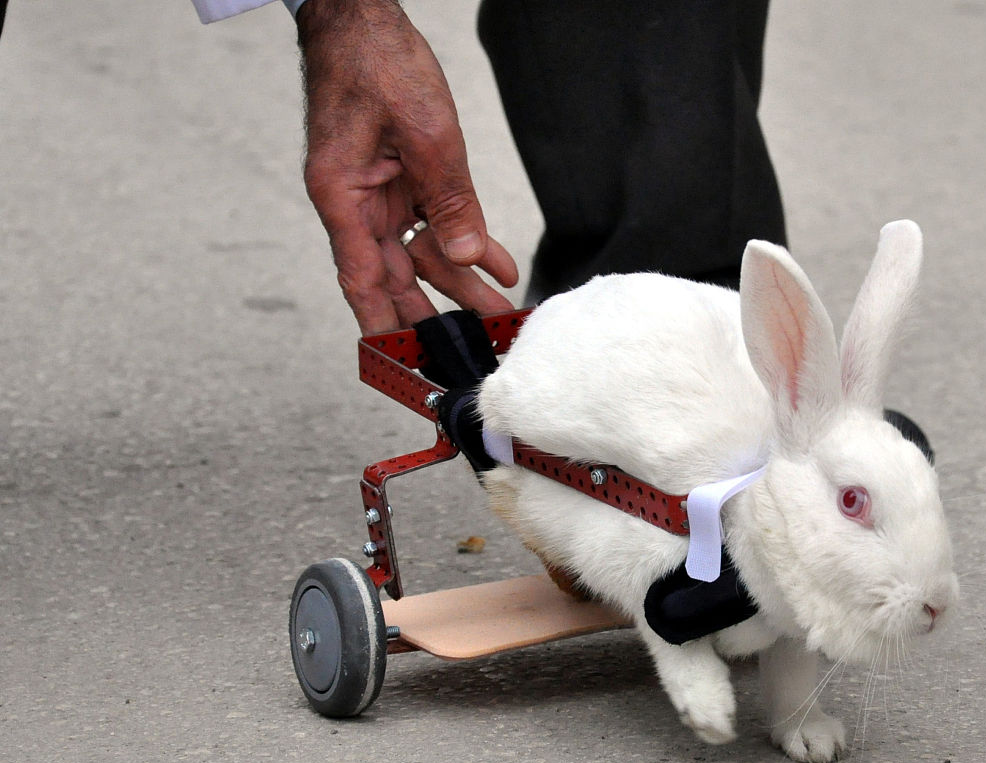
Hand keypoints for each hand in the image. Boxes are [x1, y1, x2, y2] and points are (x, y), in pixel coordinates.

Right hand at [297, 0, 517, 333]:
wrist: (363, 17)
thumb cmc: (377, 62)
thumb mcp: (427, 134)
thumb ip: (450, 200)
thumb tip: (465, 258)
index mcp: (342, 195)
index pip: (361, 277)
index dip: (380, 323)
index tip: (397, 361)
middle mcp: (355, 201)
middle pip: (395, 274)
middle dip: (433, 311)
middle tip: (468, 345)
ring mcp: (378, 190)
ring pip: (420, 251)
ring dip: (459, 279)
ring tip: (498, 309)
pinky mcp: (400, 177)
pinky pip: (433, 220)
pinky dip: (465, 239)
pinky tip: (496, 263)